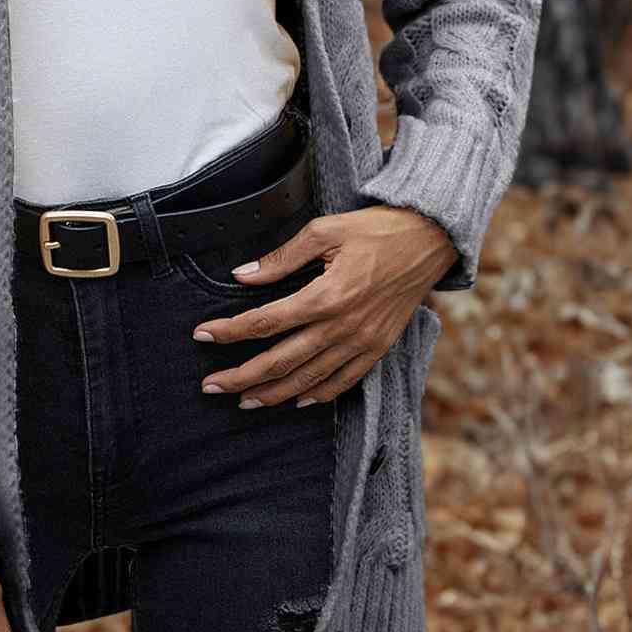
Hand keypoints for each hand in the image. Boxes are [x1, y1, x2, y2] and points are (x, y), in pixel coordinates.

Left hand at [191, 204, 457, 408]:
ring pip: (309, 379)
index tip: (202, 335)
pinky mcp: (378, 348)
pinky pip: (344, 382)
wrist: (430, 239)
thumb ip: (281, 258)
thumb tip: (242, 276)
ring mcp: (363, 342)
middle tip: (211, 386)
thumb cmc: (376, 229)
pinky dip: (317, 396)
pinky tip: (296, 401)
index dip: (229, 331)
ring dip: (273, 394)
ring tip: (244, 401)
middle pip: (281, 361)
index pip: (265, 322)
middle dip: (241, 377)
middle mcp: (343, 326)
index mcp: (326, 295)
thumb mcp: (324, 231)